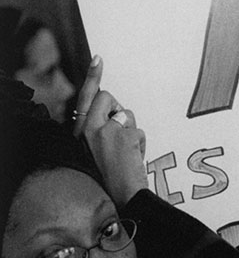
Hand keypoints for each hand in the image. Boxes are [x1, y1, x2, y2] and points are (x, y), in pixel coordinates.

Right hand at [75, 57, 147, 208]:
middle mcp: (88, 128)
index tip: (98, 58)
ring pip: (126, 114)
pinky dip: (140, 143)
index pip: (85, 97)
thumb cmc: (110, 177)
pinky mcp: (122, 133)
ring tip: (126, 155)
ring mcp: (105, 130)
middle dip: (118, 110)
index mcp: (80, 132)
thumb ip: (102, 131)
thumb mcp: (97, 151)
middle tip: (121, 131)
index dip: (93, 76)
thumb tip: (117, 114)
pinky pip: (138, 130)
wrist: (120, 199)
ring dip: (131, 132)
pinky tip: (133, 159)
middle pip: (107, 97)